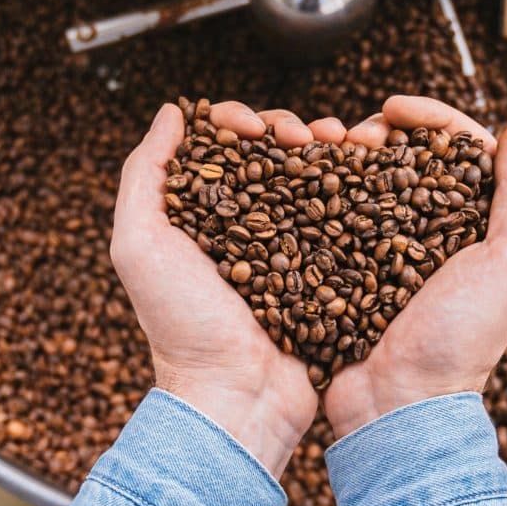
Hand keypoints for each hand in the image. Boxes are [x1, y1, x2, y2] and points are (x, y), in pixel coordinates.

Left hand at [111, 101, 345, 477]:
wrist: (238, 394)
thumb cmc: (181, 324)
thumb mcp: (139, 244)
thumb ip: (143, 174)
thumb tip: (173, 112)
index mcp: (200, 215)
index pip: (219, 148)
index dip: (235, 121)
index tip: (249, 126)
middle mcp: (245, 225)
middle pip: (269, 157)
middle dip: (287, 130)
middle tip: (304, 134)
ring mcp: (289, 247)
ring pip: (311, 179)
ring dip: (328, 151)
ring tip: (346, 140)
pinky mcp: (325, 268)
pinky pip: (343, 218)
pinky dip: (356, 188)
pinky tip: (367, 169)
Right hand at [325, 96, 506, 438]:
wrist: (398, 404)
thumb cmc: (461, 340)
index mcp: (475, 225)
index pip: (457, 148)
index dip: (429, 116)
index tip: (394, 107)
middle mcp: (431, 232)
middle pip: (407, 158)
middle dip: (379, 132)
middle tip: (354, 133)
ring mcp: (384, 251)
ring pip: (365, 182)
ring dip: (343, 156)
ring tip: (321, 149)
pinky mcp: (346, 268)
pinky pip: (331, 218)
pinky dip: (317, 192)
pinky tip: (300, 179)